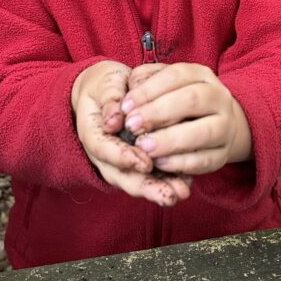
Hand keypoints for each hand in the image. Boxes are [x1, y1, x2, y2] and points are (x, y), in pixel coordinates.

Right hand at [71, 61, 191, 206]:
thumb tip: (114, 120)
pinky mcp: (136, 163)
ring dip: (160, 189)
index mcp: (93, 134)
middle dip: (147, 187)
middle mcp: (105, 155)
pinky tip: (187, 181)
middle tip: (169, 195)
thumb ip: (110, 101)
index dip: (124, 158)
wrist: (103, 93)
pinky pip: (151, 175)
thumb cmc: (105, 87)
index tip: (145, 163)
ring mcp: (120, 163)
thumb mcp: (106, 85)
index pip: (105, 151)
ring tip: (181, 192)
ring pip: (138, 181)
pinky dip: (168, 179)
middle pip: (122, 176)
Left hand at [120, 62, 252, 175]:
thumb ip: (145, 82)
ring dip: (171, 140)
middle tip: (131, 126)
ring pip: (204, 132)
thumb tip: (131, 89)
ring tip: (143, 147)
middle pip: (193, 100)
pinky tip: (159, 163)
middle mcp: (219, 97)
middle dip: (159, 113)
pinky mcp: (223, 154)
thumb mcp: (163, 86)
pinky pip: (206, 159)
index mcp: (201, 75)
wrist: (216, 125)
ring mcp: (226, 126)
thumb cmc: (177, 103)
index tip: (125, 107)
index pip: (176, 75)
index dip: (148, 90)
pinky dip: (181, 163)